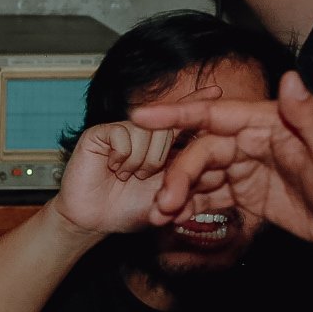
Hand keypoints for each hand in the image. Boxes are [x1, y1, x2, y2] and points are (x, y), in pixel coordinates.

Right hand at [51, 113, 194, 237]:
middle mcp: (143, 133)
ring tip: (126, 175)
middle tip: (144, 177)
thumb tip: (206, 154)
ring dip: (140, 162)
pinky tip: (112, 168)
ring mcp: (121, 130)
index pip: (184, 119)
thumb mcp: (169, 193)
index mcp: (162, 146)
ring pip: (146, 131)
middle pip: (167, 127)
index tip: (217, 90)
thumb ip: (186, 173)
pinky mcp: (99, 132)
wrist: (96, 221)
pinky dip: (122, 158)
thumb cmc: (132, 209)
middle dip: (160, 159)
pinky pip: (123, 135)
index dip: (198, 103)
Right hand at [135, 71, 312, 267]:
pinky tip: (178, 220)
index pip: (216, 115)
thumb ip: (311, 115)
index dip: (177, 115)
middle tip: (163, 202)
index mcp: (270, 123)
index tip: (141, 117)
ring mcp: (249, 168)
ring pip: (201, 175)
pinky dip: (192, 207)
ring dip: (178, 193)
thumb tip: (290, 79)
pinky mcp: (248, 194)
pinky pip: (211, 197)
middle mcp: (254, 141)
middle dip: (176, 174)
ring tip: (163, 216)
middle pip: (201, 151)